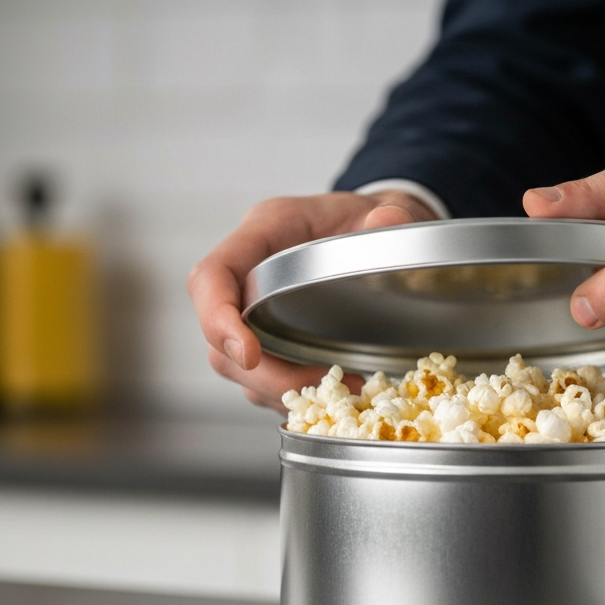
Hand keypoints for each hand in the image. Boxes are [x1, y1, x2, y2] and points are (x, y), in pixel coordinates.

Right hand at [188, 190, 438, 411]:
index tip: (249, 356)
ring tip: (342, 391)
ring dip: (282, 391)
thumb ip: (391, 214)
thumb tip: (387, 220)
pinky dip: (292, 397)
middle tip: (323, 388)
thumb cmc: (368, 218)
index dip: (218, 320)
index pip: (213, 276)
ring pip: (236, 368)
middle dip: (264, 375)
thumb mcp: (388, 208)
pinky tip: (333, 397)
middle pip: (218, 337)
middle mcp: (250, 272)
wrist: (376, 231)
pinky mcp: (270, 337)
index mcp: (266, 231)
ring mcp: (255, 309)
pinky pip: (262, 380)